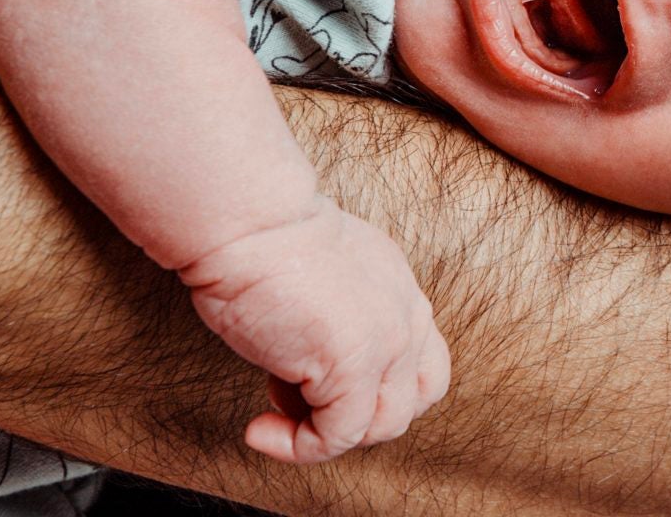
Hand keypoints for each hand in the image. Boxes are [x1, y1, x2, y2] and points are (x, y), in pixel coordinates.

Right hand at [180, 198, 451, 463]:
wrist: (251, 222)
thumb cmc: (262, 240)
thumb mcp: (322, 276)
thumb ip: (338, 314)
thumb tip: (310, 365)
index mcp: (400, 289)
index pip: (419, 360)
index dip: (376, 385)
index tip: (316, 378)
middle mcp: (407, 315)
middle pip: (417, 397)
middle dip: (363, 413)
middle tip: (303, 399)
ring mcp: (389, 343)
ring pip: (383, 425)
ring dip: (328, 431)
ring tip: (274, 404)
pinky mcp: (355, 368)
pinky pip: (338, 437)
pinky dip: (297, 447)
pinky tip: (258, 431)